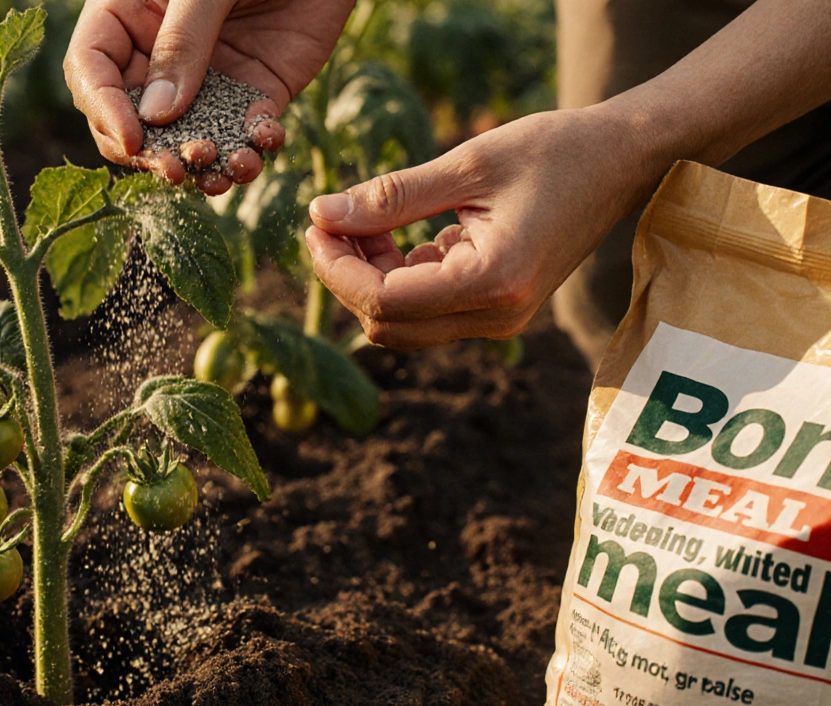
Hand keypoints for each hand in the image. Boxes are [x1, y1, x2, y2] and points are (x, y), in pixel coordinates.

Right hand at [63, 0, 352, 193]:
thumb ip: (182, 43)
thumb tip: (157, 117)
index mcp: (127, 15)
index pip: (92, 71)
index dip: (104, 110)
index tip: (132, 139)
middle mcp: (159, 54)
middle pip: (133, 119)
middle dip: (151, 152)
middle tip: (175, 170)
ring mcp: (206, 79)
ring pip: (187, 138)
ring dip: (202, 163)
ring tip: (222, 171)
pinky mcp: (254, 93)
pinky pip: (243, 135)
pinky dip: (252, 149)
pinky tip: (264, 143)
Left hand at [305, 106, 668, 349]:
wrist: (621, 162)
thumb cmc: (554, 152)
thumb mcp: (465, 165)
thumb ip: (389, 196)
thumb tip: (321, 214)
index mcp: (492, 280)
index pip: (385, 301)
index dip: (337, 268)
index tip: (315, 225)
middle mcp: (497, 316)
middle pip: (386, 324)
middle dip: (347, 277)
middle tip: (329, 221)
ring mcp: (499, 320)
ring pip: (402, 323)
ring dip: (370, 278)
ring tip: (361, 221)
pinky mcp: (497, 310)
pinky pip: (427, 311)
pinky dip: (398, 277)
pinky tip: (398, 234)